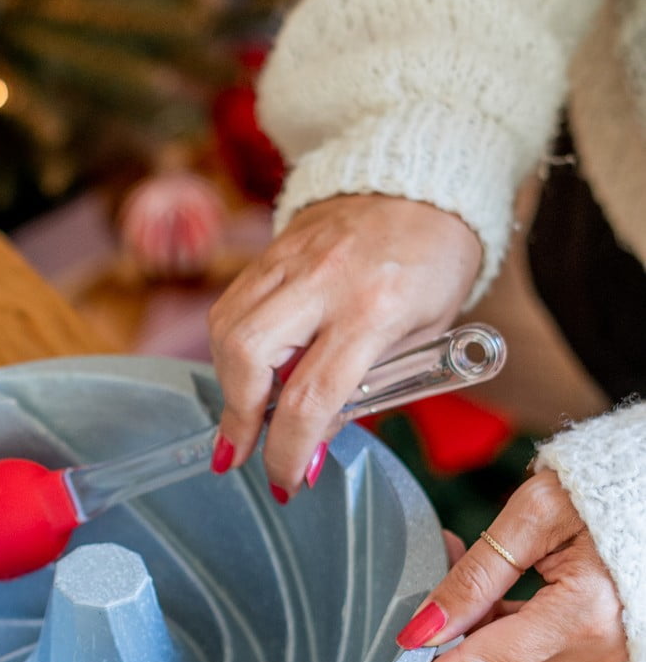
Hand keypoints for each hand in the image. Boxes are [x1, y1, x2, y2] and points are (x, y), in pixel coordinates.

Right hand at [208, 195, 482, 497]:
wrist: (424, 180)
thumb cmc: (435, 264)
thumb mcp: (423, 336)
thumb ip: (368, 387)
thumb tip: (311, 440)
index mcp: (376, 308)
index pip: (312, 396)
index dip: (289, 449)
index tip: (286, 481)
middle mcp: (324, 280)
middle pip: (247, 355)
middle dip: (238, 415)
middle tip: (241, 452)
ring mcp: (291, 259)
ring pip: (226, 328)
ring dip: (228, 383)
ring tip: (245, 413)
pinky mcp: (271, 249)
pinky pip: (231, 304)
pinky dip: (229, 347)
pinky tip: (246, 370)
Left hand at [383, 470, 627, 661]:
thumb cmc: (613, 484)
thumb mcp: (538, 514)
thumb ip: (478, 573)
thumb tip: (425, 627)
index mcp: (581, 613)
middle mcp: (595, 642)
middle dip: (439, 648)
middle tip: (398, 618)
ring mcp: (602, 642)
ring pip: (510, 654)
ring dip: (468, 627)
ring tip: (441, 565)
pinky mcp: (600, 633)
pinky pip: (533, 640)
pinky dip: (498, 620)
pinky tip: (475, 587)